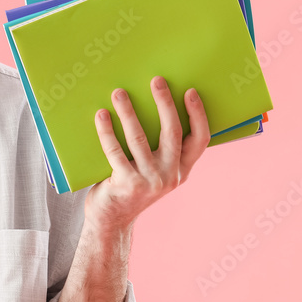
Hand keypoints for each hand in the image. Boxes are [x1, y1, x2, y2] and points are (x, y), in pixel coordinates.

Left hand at [85, 75, 209, 235]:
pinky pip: (114, 150)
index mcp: (181, 170)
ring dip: (128, 112)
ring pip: (139, 137)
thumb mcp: (153, 172)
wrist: (111, 221)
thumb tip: (147, 107)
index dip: (198, 115)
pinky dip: (107, 130)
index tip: (190, 91)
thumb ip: (159, 150)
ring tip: (119, 93)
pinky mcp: (127, 183)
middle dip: (165, 103)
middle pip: (172, 131)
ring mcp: (149, 180)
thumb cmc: (131, 187)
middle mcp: (171, 175)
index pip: (200, 140)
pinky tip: (101, 115)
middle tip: (156, 80)